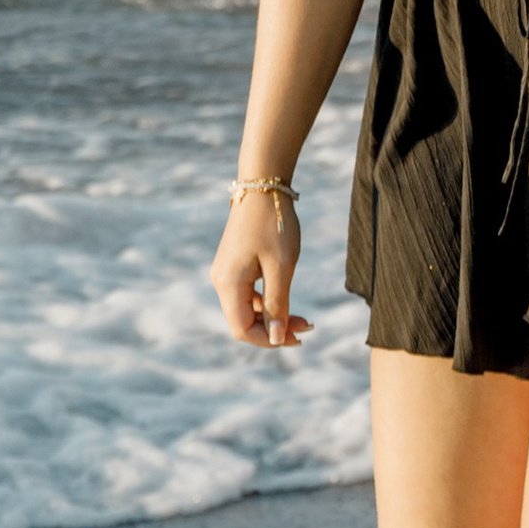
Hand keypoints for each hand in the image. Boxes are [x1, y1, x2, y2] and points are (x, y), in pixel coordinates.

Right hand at [209, 192, 310, 347]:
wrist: (264, 187)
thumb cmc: (275, 224)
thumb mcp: (282, 267)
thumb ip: (278, 304)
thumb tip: (275, 338)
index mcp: (229, 283)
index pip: (242, 329)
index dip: (268, 340)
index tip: (298, 338)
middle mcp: (221, 281)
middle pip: (243, 321)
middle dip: (273, 330)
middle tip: (308, 328)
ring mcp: (225, 272)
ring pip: (246, 309)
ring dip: (273, 318)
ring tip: (304, 319)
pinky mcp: (233, 265)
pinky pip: (247, 295)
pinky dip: (267, 303)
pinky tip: (287, 302)